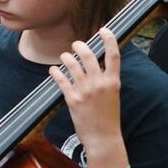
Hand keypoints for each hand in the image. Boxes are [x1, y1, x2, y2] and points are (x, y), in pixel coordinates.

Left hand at [49, 28, 122, 157]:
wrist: (103, 137)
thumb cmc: (108, 117)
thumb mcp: (113, 95)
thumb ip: (106, 79)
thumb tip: (96, 65)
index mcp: (113, 82)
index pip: (113, 55)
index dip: (109, 40)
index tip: (104, 30)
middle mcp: (100, 84)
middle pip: (88, 56)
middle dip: (80, 46)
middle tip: (76, 45)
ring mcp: (85, 91)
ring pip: (72, 65)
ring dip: (66, 58)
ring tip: (65, 57)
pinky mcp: (72, 99)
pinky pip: (61, 79)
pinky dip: (55, 72)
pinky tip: (53, 70)